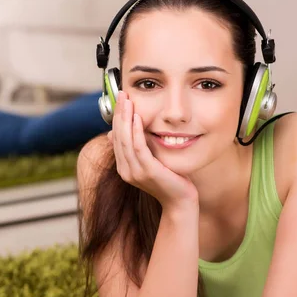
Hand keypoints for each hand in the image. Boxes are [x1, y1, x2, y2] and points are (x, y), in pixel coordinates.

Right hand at [109, 91, 198, 211]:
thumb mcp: (150, 161)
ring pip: (126, 140)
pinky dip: (137, 132)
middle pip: (118, 136)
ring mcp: (135, 172)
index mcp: (124, 167)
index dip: (117, 117)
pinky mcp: (148, 171)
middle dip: (119, 113)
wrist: (180, 201)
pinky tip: (138, 118)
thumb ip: (138, 148)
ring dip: (126, 119)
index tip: (121, 100)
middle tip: (122, 94)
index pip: (116, 137)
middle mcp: (126, 170)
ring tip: (128, 101)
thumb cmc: (169, 179)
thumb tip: (120, 135)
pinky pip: (139, 148)